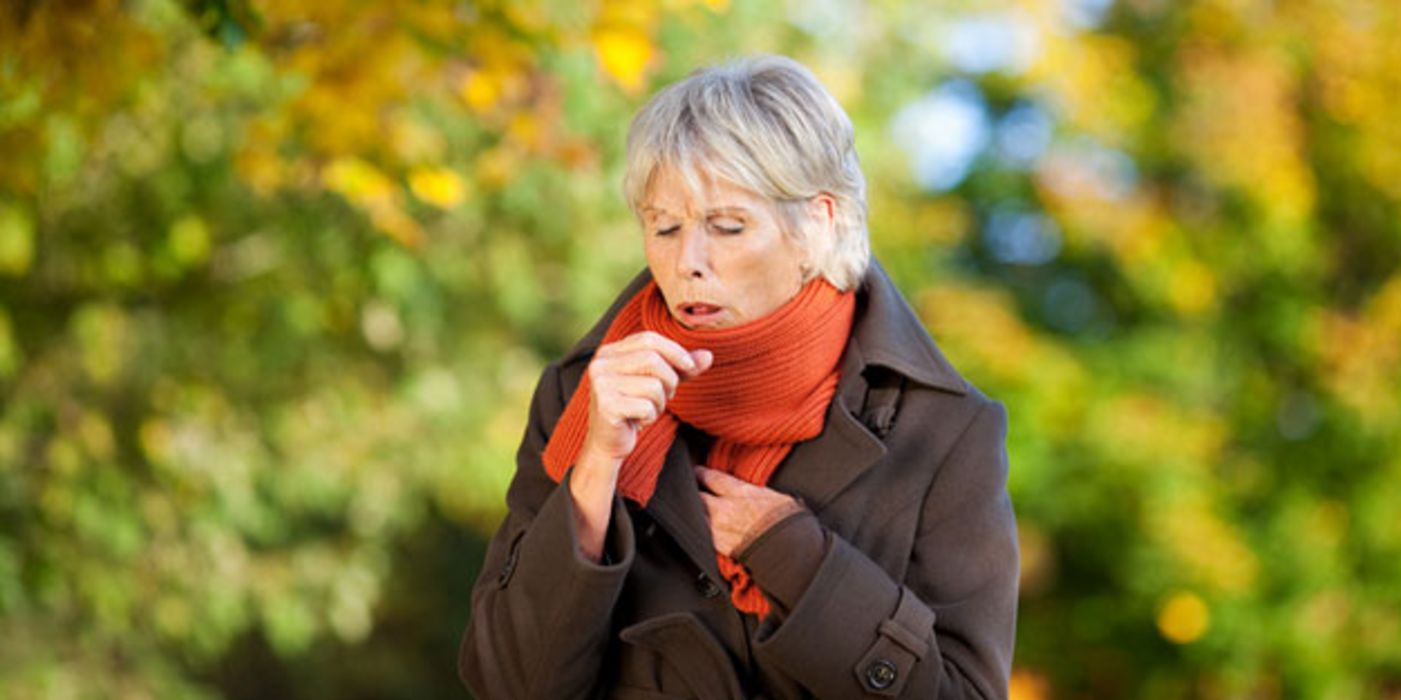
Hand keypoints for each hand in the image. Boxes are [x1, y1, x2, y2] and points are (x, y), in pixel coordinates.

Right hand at [582, 331, 712, 462]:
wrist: (608, 442)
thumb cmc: (634, 408)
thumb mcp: (659, 383)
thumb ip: (681, 368)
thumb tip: (708, 356)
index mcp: (610, 352)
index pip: (648, 338)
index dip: (674, 350)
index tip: (690, 367)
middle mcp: (601, 364)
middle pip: (652, 359)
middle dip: (670, 379)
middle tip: (667, 396)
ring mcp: (601, 384)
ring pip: (653, 385)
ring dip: (660, 402)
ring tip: (649, 409)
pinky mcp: (606, 406)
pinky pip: (646, 406)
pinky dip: (651, 416)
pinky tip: (639, 421)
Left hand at [695, 466, 804, 556]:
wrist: (787, 550)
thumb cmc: (788, 523)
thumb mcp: (776, 497)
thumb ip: (758, 493)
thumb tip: (759, 493)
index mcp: (739, 491)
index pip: (711, 477)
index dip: (701, 474)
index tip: (697, 472)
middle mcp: (724, 508)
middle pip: (698, 497)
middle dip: (694, 494)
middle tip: (693, 492)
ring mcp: (718, 529)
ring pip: (697, 517)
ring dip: (697, 514)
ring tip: (697, 512)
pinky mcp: (719, 548)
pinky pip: (704, 536)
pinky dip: (703, 532)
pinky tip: (706, 532)